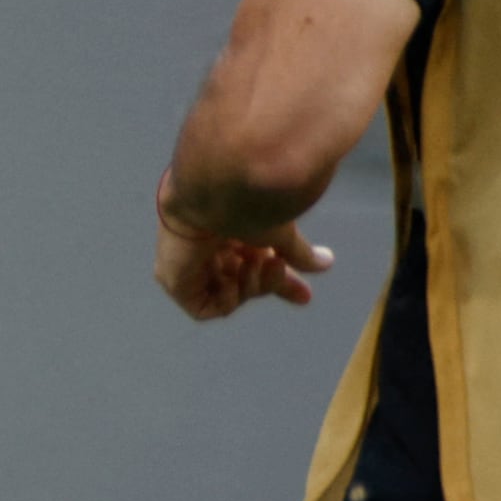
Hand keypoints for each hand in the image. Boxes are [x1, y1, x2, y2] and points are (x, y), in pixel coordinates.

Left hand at [153, 182, 328, 320]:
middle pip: (240, 280)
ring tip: (259, 262)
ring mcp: (188, 263)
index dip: (278, 281)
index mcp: (229, 227)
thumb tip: (326, 262)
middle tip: (295, 284)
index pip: (253, 262)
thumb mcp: (278, 231)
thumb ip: (298, 251)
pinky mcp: (174, 280)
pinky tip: (234, 278)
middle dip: (270, 285)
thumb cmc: (245, 203)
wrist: (213, 192)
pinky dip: (226, 299)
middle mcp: (206, 244)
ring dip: (253, 284)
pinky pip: (204, 308)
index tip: (304, 296)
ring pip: (229, 293)